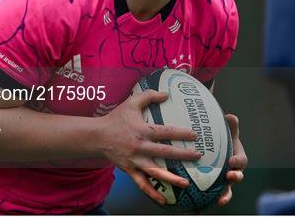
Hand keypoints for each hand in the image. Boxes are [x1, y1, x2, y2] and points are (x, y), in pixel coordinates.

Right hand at [98, 89, 200, 204]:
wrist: (97, 136)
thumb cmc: (116, 118)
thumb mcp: (131, 102)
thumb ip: (149, 96)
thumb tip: (166, 94)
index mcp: (143, 131)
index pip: (166, 132)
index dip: (181, 133)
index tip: (195, 135)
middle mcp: (140, 147)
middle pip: (165, 152)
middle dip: (183, 155)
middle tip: (198, 156)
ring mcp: (135, 160)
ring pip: (155, 172)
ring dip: (171, 178)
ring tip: (186, 183)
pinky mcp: (130, 170)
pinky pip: (142, 183)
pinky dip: (152, 192)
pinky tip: (164, 200)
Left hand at [217, 114, 246, 205]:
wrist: (214, 148)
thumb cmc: (223, 139)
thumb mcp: (227, 132)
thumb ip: (231, 125)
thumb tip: (230, 116)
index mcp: (238, 157)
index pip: (241, 160)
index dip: (237, 161)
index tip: (231, 161)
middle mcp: (234, 170)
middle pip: (238, 175)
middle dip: (235, 177)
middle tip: (229, 176)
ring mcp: (226, 179)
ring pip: (229, 188)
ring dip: (226, 194)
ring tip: (221, 199)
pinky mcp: (218, 186)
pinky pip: (220, 195)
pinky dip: (218, 199)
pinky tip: (212, 203)